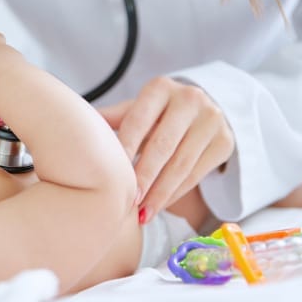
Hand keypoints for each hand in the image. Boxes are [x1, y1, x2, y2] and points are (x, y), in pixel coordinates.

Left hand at [97, 77, 234, 223]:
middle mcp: (190, 99)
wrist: (204, 110)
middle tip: (128, 202)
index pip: (139, 121)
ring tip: (141, 213)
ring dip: (160, 193)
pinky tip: (158, 206)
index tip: (110, 174)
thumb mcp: (137, 110)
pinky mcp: (225, 142)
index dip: (124, 149)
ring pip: (181, 164)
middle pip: (163, 146)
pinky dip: (175, 194)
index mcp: (161, 87)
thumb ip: (113, 119)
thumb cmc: (157, 114)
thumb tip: (76, 124)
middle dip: (144, 177)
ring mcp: (212, 120)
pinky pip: (196, 174)